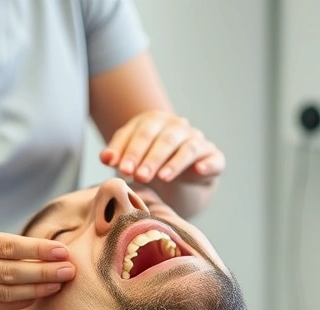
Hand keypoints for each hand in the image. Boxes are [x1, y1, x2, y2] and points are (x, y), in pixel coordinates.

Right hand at [0, 192, 75, 309]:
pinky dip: (21, 301)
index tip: (62, 250)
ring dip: (38, 289)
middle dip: (44, 271)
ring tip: (61, 282)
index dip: (36, 250)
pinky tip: (41, 294)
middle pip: (11, 272)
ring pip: (7, 291)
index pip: (6, 247)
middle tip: (70, 269)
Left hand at [99, 110, 224, 184]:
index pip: (140, 132)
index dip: (130, 150)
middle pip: (163, 139)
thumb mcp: (130, 157)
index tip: (119, 167)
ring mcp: (197, 140)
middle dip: (149, 159)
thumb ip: (118, 155)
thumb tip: (105, 157)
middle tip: (138, 177)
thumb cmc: (148, 162)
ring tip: (162, 178)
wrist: (179, 175)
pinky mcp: (213, 156)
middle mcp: (177, 126)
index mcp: (154, 121)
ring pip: (187, 148)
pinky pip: (213, 158)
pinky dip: (207, 164)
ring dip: (174, 163)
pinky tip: (199, 170)